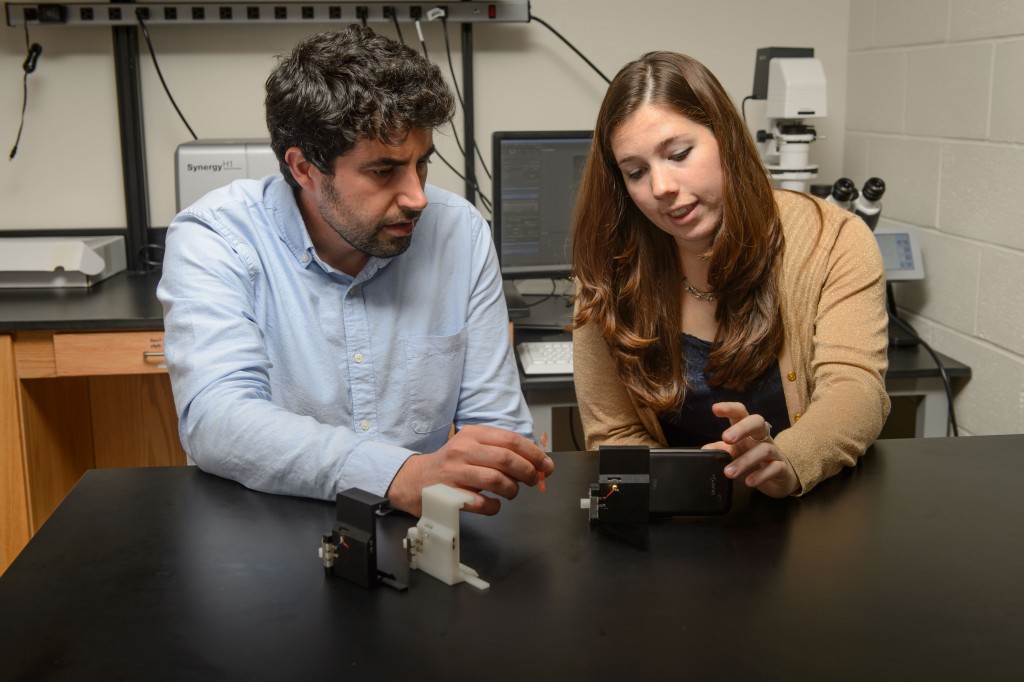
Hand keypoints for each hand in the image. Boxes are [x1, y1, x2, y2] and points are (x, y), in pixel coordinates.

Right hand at [386, 424, 553, 515]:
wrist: (415, 479)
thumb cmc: (451, 464)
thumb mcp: (473, 447)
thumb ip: (501, 451)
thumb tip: (537, 463)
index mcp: (473, 435)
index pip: (511, 440)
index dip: (533, 453)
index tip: (546, 465)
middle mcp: (463, 450)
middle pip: (506, 459)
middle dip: (527, 472)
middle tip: (532, 480)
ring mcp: (455, 472)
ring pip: (496, 480)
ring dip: (512, 489)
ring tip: (512, 492)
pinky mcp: (449, 495)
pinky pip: (481, 503)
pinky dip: (494, 506)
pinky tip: (493, 504)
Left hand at [704, 402, 797, 497]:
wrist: (780, 477)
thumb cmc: (754, 459)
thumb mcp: (734, 453)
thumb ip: (719, 450)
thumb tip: (704, 450)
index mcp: (748, 431)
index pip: (741, 413)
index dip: (729, 408)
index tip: (715, 408)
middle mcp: (762, 438)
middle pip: (757, 423)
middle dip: (742, 428)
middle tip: (726, 438)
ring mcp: (774, 452)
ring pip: (764, 449)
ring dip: (745, 461)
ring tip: (729, 472)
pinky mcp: (782, 468)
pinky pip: (775, 468)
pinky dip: (761, 475)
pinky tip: (749, 482)